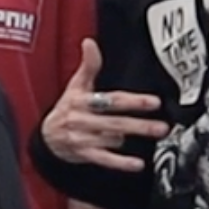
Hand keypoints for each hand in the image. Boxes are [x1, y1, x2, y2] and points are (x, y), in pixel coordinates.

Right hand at [41, 38, 167, 170]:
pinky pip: (103, 159)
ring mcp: (82, 138)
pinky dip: (120, 163)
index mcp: (81, 101)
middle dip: (139, 125)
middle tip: (162, 127)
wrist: (47, 137)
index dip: (132, 101)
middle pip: (114, 122)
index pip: (110, 100)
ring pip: (111, 139)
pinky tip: (137, 164)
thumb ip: (88, 66)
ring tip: (152, 138)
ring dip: (130, 139)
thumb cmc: (66, 108)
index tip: (153, 102)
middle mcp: (82, 120)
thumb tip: (89, 43)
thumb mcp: (75, 86)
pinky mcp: (83, 154)